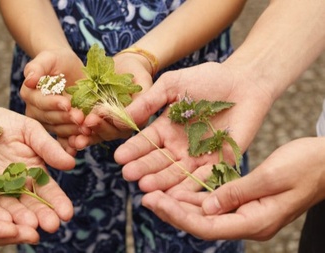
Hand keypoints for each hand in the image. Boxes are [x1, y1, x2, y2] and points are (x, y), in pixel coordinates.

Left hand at [0, 108, 75, 234]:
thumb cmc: (3, 123)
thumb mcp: (28, 130)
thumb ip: (47, 147)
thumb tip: (71, 164)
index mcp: (33, 173)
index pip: (48, 190)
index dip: (57, 202)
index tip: (66, 214)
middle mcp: (16, 187)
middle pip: (30, 205)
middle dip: (41, 216)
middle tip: (51, 226)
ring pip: (8, 209)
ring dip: (18, 220)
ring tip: (28, 227)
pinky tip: (2, 222)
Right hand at [20, 48, 84, 154]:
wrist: (70, 70)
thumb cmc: (58, 61)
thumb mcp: (48, 58)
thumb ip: (37, 67)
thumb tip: (29, 80)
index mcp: (30, 94)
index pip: (41, 102)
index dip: (53, 103)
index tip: (67, 103)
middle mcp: (36, 111)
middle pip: (51, 118)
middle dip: (67, 118)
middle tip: (81, 118)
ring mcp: (48, 123)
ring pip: (60, 130)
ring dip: (73, 131)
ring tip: (87, 130)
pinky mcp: (60, 130)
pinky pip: (64, 140)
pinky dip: (72, 144)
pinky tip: (80, 145)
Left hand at [68, 52, 154, 148]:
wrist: (122, 66)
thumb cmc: (136, 72)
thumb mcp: (143, 82)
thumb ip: (142, 99)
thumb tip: (130, 116)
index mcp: (135, 121)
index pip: (123, 126)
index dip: (110, 122)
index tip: (97, 117)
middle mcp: (121, 127)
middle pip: (108, 133)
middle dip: (96, 129)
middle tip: (85, 124)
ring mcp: (106, 125)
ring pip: (96, 134)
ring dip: (84, 137)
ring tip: (74, 139)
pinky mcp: (93, 121)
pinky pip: (85, 130)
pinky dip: (76, 134)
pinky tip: (67, 138)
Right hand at [115, 62, 273, 191]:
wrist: (244, 81)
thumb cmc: (208, 79)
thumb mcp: (172, 85)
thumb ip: (149, 102)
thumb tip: (121, 116)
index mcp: (165, 129)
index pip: (146, 143)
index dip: (133, 150)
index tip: (119, 157)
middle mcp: (178, 147)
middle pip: (158, 161)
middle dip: (144, 168)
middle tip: (129, 175)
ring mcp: (198, 157)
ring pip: (177, 173)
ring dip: (162, 181)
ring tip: (146, 185)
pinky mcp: (219, 163)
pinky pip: (203, 178)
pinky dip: (190, 186)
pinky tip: (176, 193)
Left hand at [141, 137, 324, 239]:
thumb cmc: (306, 166)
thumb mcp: (272, 177)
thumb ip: (238, 193)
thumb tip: (206, 207)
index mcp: (255, 220)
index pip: (207, 226)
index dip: (178, 215)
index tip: (155, 201)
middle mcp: (248, 222)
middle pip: (201, 223)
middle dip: (172, 211)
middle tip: (145, 196)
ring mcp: (247, 214)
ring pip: (205, 215)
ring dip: (179, 205)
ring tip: (153, 192)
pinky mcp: (245, 203)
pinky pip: (214, 205)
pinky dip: (194, 197)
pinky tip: (177, 188)